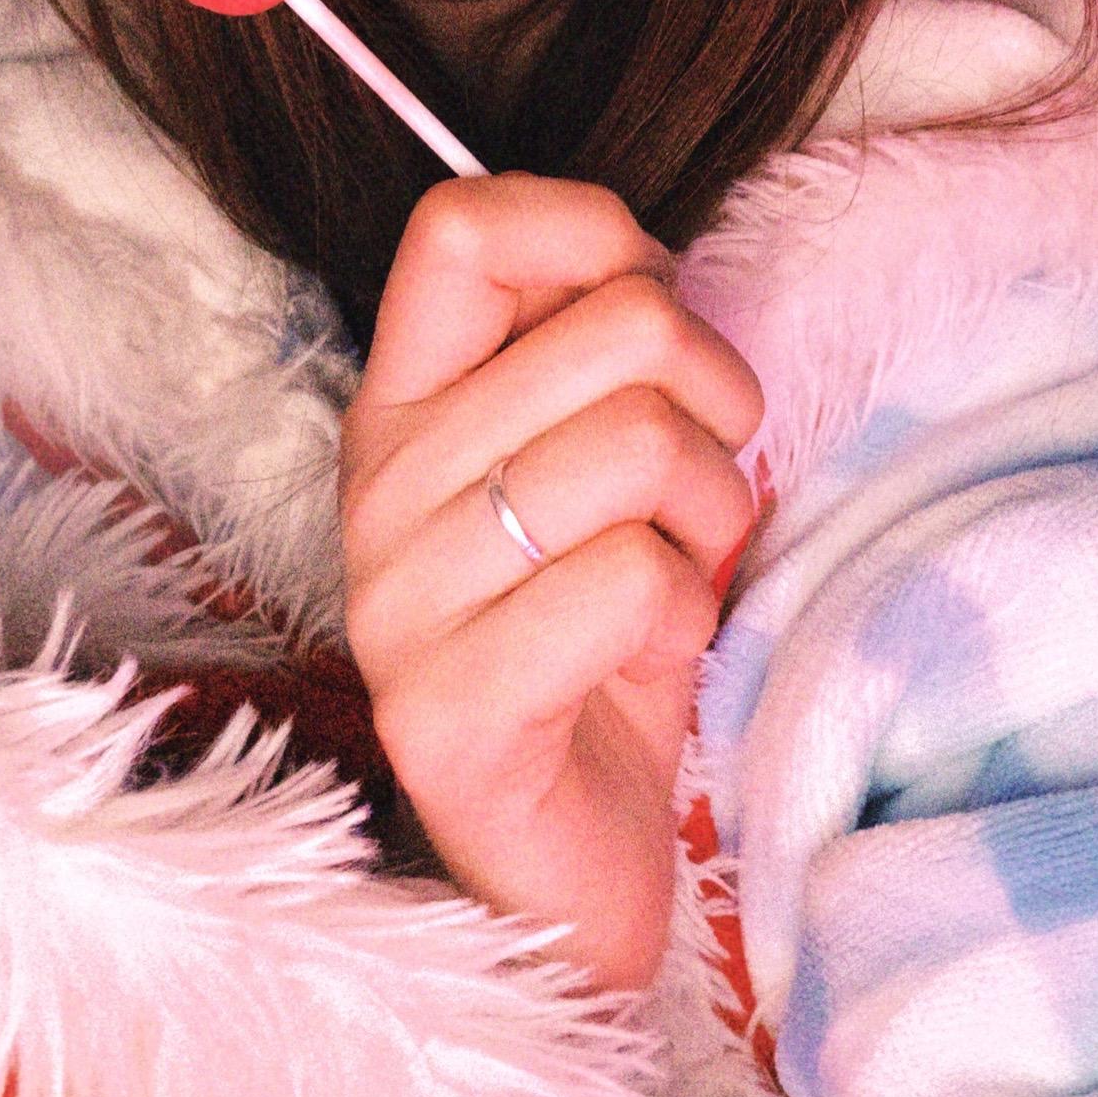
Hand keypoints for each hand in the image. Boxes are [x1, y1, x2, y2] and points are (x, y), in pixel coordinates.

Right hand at [338, 174, 763, 988]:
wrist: (576, 869)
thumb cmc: (605, 645)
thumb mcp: (600, 469)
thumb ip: (597, 358)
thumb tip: (644, 260)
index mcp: (405, 405)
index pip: (461, 227)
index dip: (593, 232)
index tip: (649, 310)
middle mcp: (379, 488)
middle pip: (617, 328)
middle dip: (718, 404)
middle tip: (699, 497)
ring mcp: (397, 603)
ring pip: (639, 445)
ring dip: (713, 516)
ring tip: (678, 583)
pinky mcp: (444, 714)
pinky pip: (629, 580)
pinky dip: (683, 617)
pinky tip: (648, 663)